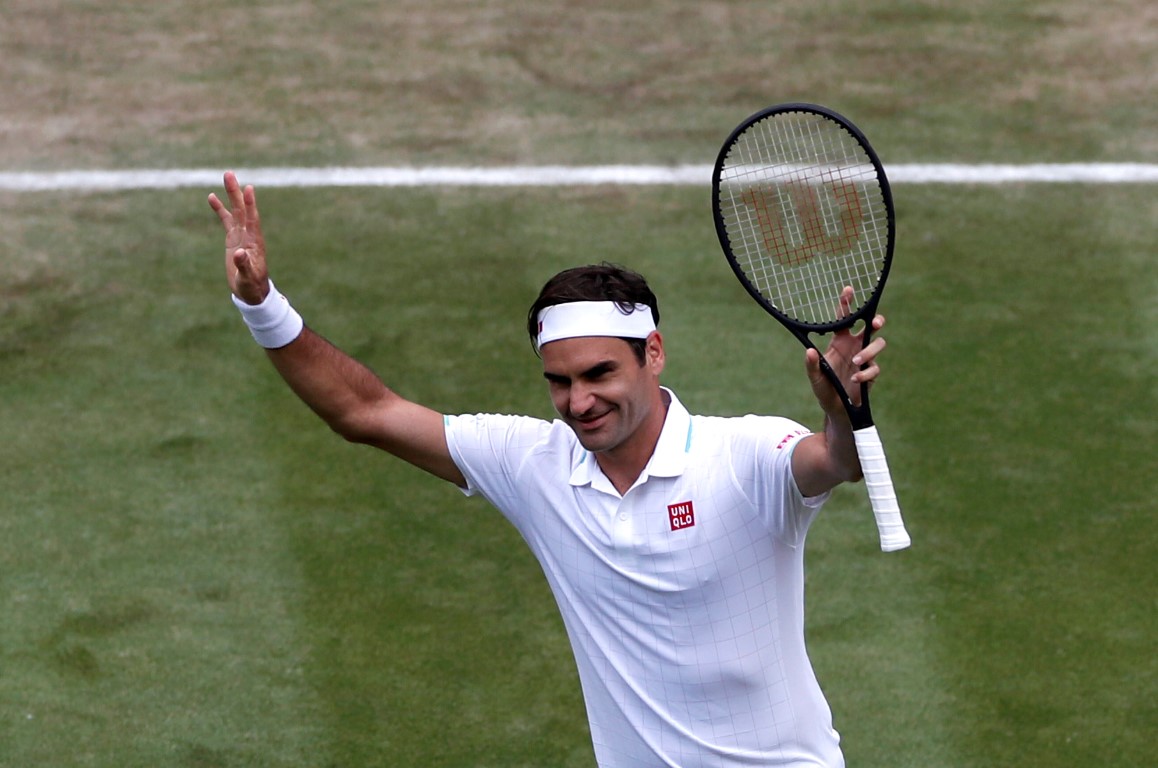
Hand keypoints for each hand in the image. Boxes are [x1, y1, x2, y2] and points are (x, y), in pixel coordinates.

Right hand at [208, 171, 269, 304]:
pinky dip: (220, 209)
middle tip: (229, 173)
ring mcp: (241, 234)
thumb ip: (244, 265)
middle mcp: (249, 234)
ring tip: (226, 176)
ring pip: (235, 210)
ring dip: (230, 194)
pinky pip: (226, 220)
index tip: (249, 188)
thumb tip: (239, 253)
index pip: (252, 219)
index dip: (251, 205)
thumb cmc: (251, 285)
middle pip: (242, 209)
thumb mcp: (247, 277)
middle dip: (236, 192)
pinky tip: (212, 196)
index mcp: (254, 242)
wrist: (251, 291)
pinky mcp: (233, 238)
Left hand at [805, 286, 886, 416]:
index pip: (845, 319)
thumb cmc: (824, 390)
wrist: (836, 410)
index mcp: (839, 342)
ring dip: (868, 352)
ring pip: (878, 344)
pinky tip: (855, 379)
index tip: (848, 289)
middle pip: (871, 326)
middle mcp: (854, 347)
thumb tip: (809, 351)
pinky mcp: (871, 373)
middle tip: (875, 322)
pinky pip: (874, 368)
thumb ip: (812, 365)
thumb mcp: (814, 378)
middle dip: (876, 320)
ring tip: (855, 363)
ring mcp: (864, 359)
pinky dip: (865, 373)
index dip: (847, 303)